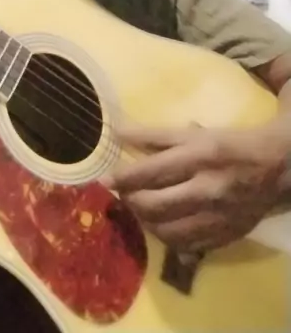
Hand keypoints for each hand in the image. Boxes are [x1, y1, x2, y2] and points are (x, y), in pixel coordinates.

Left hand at [107, 123, 288, 253]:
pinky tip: (158, 223)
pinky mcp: (224, 236)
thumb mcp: (195, 132)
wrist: (277, 168)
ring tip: (136, 206)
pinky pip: (184, 244)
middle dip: (130, 199)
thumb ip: (156, 135)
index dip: (123, 176)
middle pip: (154, 204)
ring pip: (166, 229)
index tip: (104, 177)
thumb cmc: (230, 144)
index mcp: (200, 156)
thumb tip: (119, 134)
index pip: (151, 171)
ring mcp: (216, 216)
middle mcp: (208, 188)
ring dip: (143, 219)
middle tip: (120, 191)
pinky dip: (165, 235)